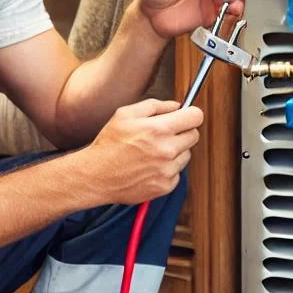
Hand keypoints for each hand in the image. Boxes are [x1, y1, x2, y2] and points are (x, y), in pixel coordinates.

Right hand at [79, 98, 202, 204]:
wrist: (96, 176)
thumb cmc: (109, 144)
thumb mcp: (125, 114)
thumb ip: (155, 106)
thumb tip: (177, 106)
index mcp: (159, 129)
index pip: (196, 117)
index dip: (190, 114)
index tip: (185, 117)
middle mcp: (167, 150)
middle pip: (194, 135)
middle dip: (182, 132)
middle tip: (164, 134)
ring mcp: (167, 170)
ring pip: (186, 155)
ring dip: (175, 152)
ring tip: (152, 153)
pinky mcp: (165, 186)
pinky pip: (177, 172)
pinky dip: (167, 169)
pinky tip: (149, 167)